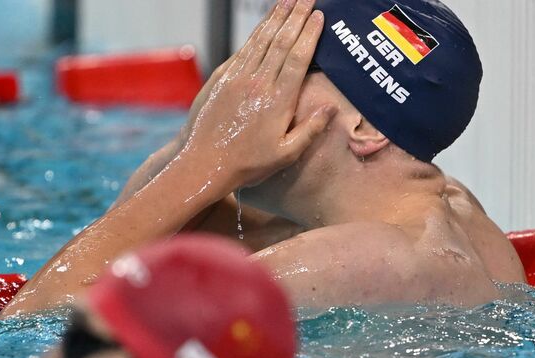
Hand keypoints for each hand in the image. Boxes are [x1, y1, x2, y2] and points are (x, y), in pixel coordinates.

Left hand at [178, 0, 336, 187]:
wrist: (203, 164)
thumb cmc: (246, 164)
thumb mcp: (285, 154)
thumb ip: (311, 129)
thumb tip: (331, 108)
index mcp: (278, 100)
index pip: (297, 58)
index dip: (309, 34)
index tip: (319, 15)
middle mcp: (257, 83)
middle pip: (280, 42)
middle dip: (296, 16)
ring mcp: (236, 79)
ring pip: (259, 41)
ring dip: (275, 18)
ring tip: (287, 1)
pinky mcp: (220, 79)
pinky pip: (241, 51)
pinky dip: (255, 34)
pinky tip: (263, 25)